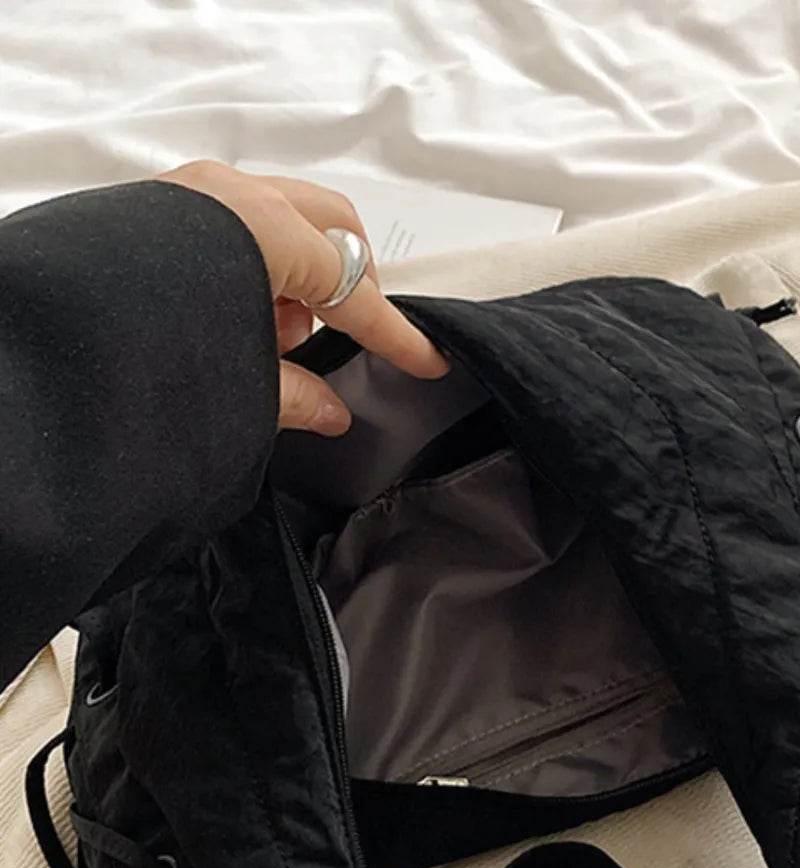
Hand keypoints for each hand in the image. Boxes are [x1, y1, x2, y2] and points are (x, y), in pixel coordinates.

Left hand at [159, 160, 447, 436]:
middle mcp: (235, 194)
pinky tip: (232, 320)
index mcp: (267, 229)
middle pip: (331, 225)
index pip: (352, 288)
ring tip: (268, 342)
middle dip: (346, 281)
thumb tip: (333, 416)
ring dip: (295, 279)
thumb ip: (292, 395)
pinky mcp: (160, 205)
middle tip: (338, 337)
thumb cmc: (150, 350)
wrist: (46, 340)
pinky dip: (252, 268)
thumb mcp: (235, 382)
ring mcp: (194, 192)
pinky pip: (236, 225)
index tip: (428, 361)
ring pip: (283, 220)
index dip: (395, 334)